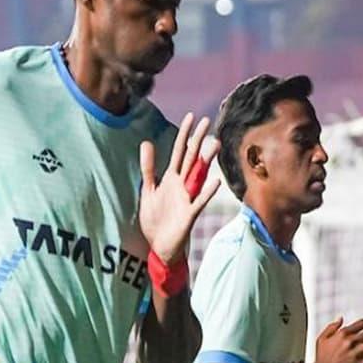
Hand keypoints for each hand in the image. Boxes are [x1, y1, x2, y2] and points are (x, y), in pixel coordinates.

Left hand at [138, 112, 221, 264]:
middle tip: (208, 120)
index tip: (191, 116)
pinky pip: (199, 202)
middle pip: (191, 158)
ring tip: (216, 144)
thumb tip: (147, 142)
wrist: (159, 247)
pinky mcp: (189, 215)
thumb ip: (148, 167)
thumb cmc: (156, 220)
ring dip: (206, 161)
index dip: (184, 134)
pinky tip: (215, 182)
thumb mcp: (148, 190)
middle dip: (198, 139)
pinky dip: (207, 192)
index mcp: (171, 179)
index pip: (179, 151)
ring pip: (198, 175)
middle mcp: (182, 186)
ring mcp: (187, 199)